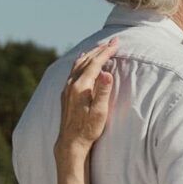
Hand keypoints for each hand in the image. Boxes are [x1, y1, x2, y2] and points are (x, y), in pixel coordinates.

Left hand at [55, 38, 117, 158]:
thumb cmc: (88, 129)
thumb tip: (108, 73)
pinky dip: (81, 61)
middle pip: (86, 60)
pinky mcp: (65, 93)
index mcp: (81, 87)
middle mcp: (71, 84)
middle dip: (100, 49)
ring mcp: (67, 88)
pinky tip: (82, 59)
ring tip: (100, 46)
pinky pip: (73, 70)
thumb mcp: (100, 112)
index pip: (96, 63)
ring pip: (78, 64)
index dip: (107, 52)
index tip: (116, 43)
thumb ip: (103, 92)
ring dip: (90, 53)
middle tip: (113, 41)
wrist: (70, 142)